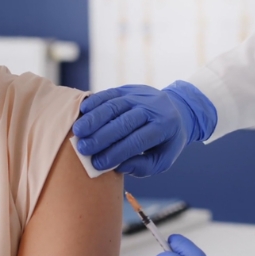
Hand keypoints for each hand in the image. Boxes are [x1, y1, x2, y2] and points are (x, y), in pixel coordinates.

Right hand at [71, 82, 215, 176]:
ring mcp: (139, 96)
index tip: (98, 164)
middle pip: (124, 122)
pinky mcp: (128, 89)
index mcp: (164, 126)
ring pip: (114, 106)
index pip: (137, 141)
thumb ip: (143, 167)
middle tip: (83, 149)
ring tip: (78, 132)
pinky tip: (82, 112)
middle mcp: (152, 108)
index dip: (116, 152)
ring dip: (94, 119)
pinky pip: (109, 94)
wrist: (177, 110)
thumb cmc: (165, 141)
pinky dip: (94, 101)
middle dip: (102, 137)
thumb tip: (119, 167)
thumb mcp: (162, 159)